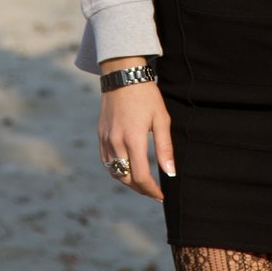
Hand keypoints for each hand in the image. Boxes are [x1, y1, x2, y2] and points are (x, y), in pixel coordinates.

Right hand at [98, 78, 174, 201]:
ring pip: (115, 172)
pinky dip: (117, 170)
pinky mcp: (101, 135)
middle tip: (153, 192)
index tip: (161, 195)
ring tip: (142, 183)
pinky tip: (127, 168)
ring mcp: (106, 139)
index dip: (151, 190)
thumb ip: (165, 147)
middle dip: (140, 189)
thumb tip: (170, 173)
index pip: (141, 176)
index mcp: (133, 139)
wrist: (123, 75)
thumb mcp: (161, 118)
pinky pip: (106, 161)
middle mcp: (116, 142)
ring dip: (128, 181)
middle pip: (126, 178)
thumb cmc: (146, 95)